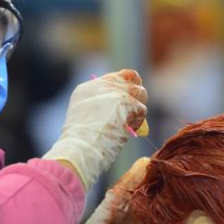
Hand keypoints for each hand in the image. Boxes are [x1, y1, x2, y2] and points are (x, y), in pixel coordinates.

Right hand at [44, 69, 146, 189]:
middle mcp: (103, 85)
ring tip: (131, 121)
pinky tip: (129, 130)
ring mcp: (116, 93)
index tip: (131, 94)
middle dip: (136, 94)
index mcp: (90, 87)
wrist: (81, 146)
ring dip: (138, 107)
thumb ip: (101, 104)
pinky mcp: (128, 103)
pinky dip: (138, 122)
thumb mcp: (84, 114)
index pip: (116, 76)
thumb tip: (124, 108)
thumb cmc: (81, 139)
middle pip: (131, 79)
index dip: (127, 84)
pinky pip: (142, 110)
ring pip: (140, 92)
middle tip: (136, 108)